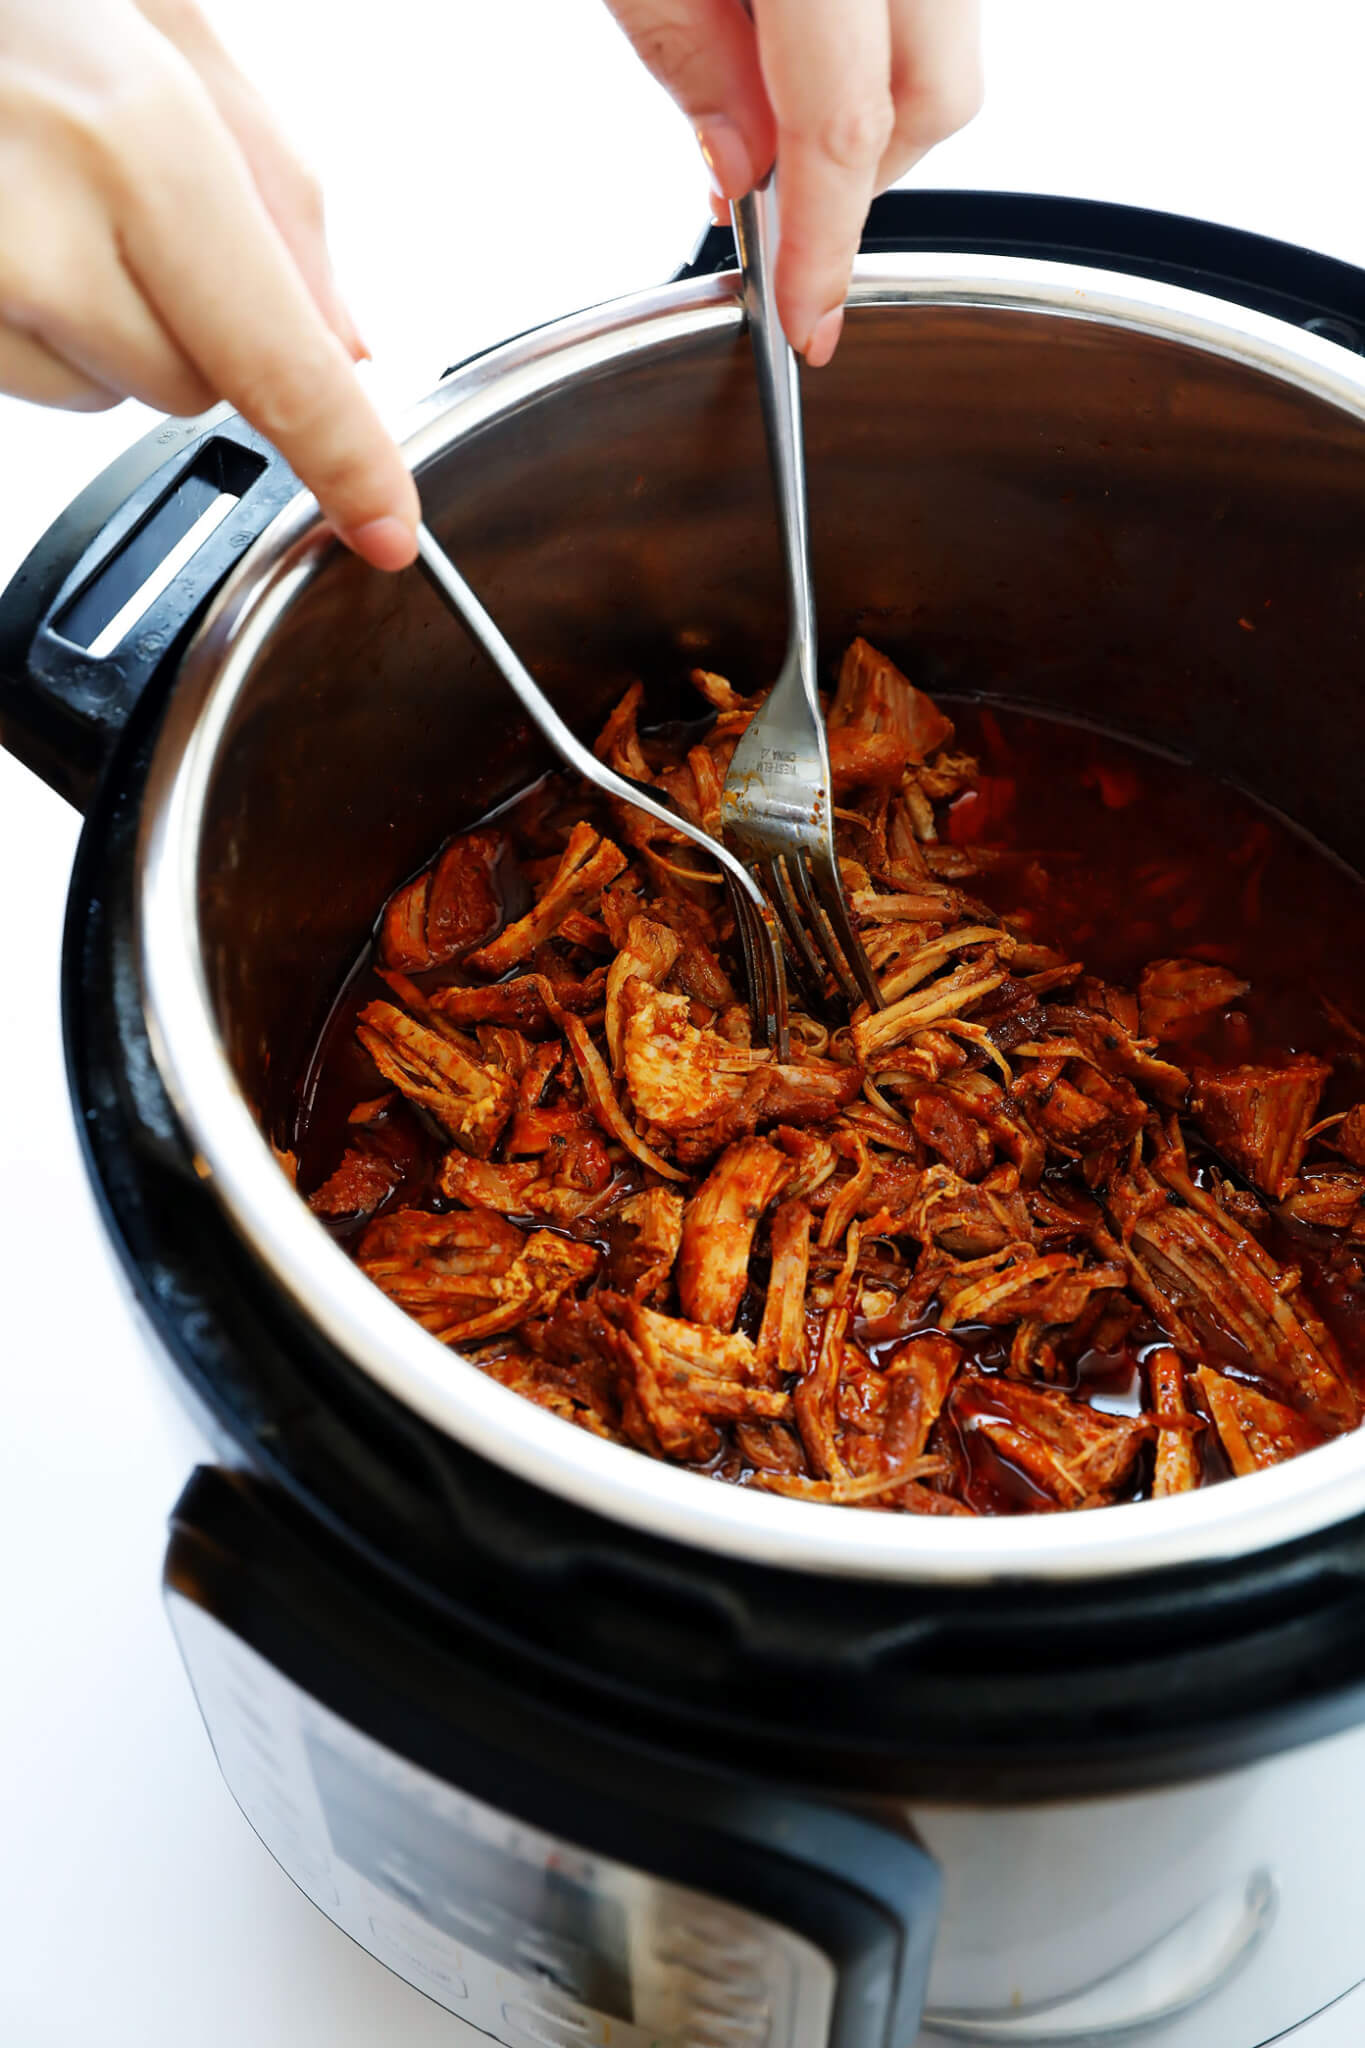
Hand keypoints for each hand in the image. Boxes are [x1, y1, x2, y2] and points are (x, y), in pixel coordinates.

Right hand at [0, 0, 417, 567]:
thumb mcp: (168, 32)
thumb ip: (277, 193)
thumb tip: (344, 344)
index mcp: (135, 140)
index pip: (280, 362)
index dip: (346, 459)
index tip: (384, 525)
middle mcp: (42, 232)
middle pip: (193, 390)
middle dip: (185, 321)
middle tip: (115, 200)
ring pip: (101, 393)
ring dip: (92, 322)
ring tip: (32, 191)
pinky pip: (26, 377)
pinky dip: (26, 320)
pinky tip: (2, 222)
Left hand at [606, 0, 981, 364]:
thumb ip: (691, 55)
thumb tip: (739, 170)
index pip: (844, 128)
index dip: (823, 244)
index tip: (804, 324)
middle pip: (935, 101)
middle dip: (861, 180)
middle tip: (775, 207)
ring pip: (944, 57)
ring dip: (870, 110)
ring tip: (768, 113)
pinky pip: (930, 8)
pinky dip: (874, 51)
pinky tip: (798, 52)